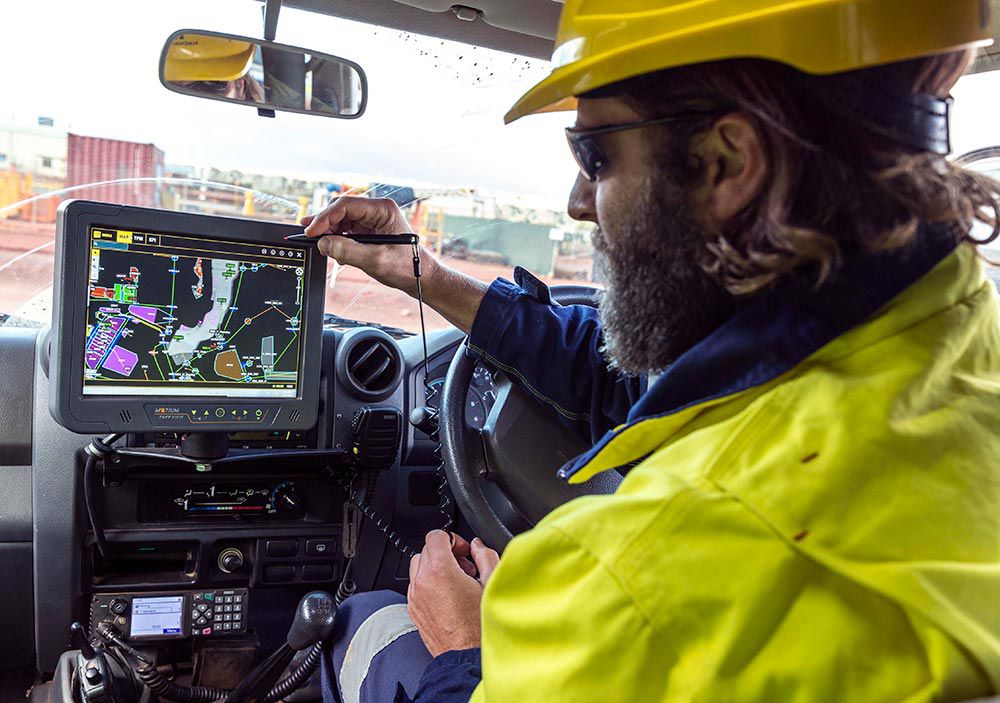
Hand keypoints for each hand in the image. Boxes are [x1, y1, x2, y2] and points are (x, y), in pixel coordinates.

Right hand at [301, 196, 437, 296]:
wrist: (421, 278)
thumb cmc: (407, 267)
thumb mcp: (376, 260)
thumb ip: (347, 250)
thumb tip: (323, 243)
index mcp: (383, 210)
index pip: (345, 206)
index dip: (325, 217)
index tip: (311, 231)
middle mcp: (377, 211)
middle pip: (341, 210)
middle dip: (324, 222)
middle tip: (308, 234)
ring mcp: (373, 221)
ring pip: (342, 220)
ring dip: (329, 232)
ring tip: (319, 243)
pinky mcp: (370, 232)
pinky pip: (347, 231)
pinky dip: (337, 239)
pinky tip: (332, 250)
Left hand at [407, 530, 499, 656]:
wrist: (465, 656)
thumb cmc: (479, 626)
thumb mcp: (491, 583)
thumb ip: (485, 556)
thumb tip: (478, 547)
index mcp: (440, 570)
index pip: (436, 535)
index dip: (452, 539)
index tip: (463, 551)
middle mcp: (422, 581)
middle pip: (427, 549)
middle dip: (446, 553)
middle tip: (464, 566)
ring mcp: (415, 597)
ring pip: (418, 566)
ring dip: (435, 567)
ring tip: (455, 581)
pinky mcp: (413, 610)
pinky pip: (416, 586)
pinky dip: (429, 583)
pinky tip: (448, 596)